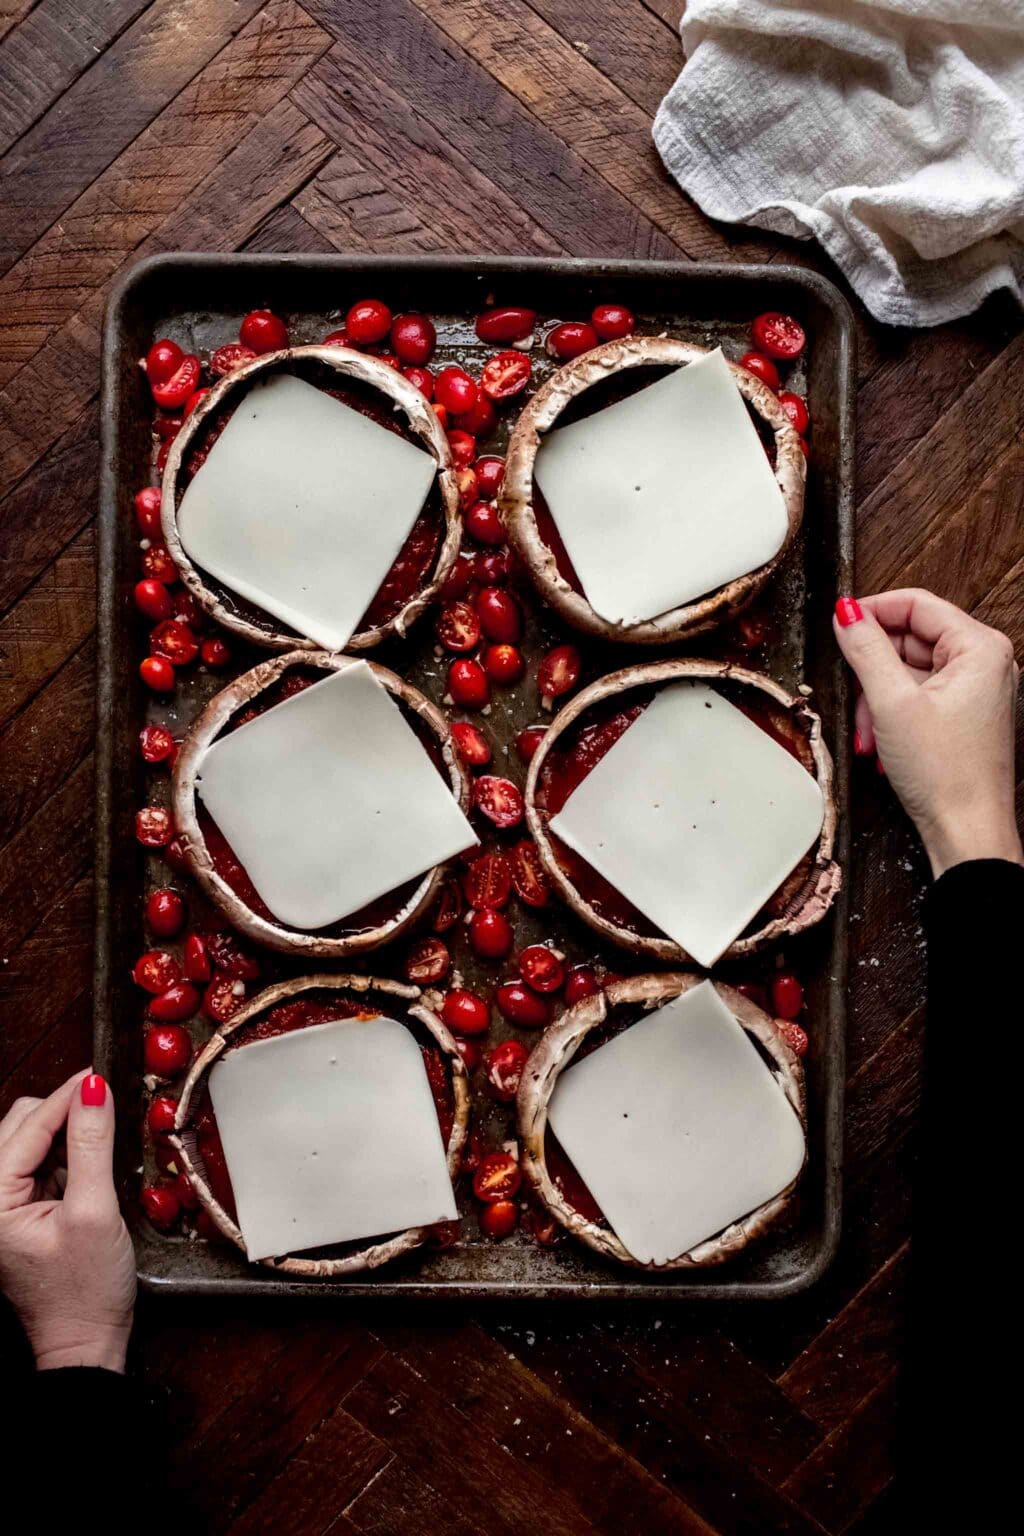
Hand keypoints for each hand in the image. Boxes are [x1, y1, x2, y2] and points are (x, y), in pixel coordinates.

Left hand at [0, 1070, 135, 1371]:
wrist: (86, 1341)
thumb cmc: (86, 1289)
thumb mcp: (95, 1211)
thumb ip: (92, 1145)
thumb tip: (94, 1090)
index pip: (29, 1127)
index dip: (67, 1097)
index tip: (101, 1073)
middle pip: (21, 1125)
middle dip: (63, 1111)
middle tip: (106, 1101)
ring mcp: (3, 1206)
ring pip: (29, 1140)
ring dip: (64, 1132)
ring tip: (100, 1134)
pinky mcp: (21, 1212)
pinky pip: (40, 1164)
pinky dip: (65, 1154)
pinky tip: (89, 1162)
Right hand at [834, 589, 1021, 877]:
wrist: (967, 832)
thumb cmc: (946, 775)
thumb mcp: (891, 703)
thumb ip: (866, 650)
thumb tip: (846, 613)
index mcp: (980, 648)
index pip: (916, 604)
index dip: (872, 611)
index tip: (839, 623)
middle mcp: (985, 664)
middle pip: (910, 639)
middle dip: (873, 670)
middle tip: (852, 693)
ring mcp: (976, 691)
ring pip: (909, 671)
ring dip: (878, 698)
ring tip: (867, 731)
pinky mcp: (963, 716)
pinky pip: (918, 697)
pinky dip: (892, 714)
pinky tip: (880, 742)